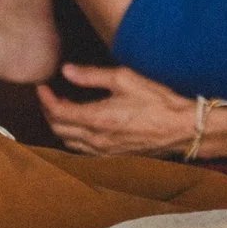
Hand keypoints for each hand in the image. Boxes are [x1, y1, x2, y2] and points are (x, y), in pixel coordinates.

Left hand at [39, 63, 198, 155]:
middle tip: (50, 96)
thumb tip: (67, 71)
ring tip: (64, 110)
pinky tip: (81, 128)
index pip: (57, 111)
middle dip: (48, 111)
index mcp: (96, 118)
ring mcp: (104, 151)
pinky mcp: (114, 156)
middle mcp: (95, 139)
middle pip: (57, 129)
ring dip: (60, 126)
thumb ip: (92, 75)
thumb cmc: (159, 102)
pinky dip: (73, 138)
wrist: (184, 128)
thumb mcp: (126, 79)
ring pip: (67, 142)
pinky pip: (82, 151)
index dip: (45, 98)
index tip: (42, 86)